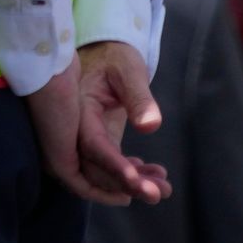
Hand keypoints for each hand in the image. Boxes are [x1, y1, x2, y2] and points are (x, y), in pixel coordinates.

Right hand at [30, 40, 170, 206]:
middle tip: (159, 193)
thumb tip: (151, 126)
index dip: (114, 166)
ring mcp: (86, 135)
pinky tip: (154, 173)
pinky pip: (110, 163)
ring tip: (164, 187)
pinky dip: (131, 172)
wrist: (103, 50)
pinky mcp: (98, 138)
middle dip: (128, 184)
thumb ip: (139, 96)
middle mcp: (78, 127)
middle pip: (97, 166)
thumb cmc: (115, 55)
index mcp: (80, 109)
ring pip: (103, 170)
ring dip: (133, 182)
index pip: (94, 145)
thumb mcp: (129, 69)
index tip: (137, 182)